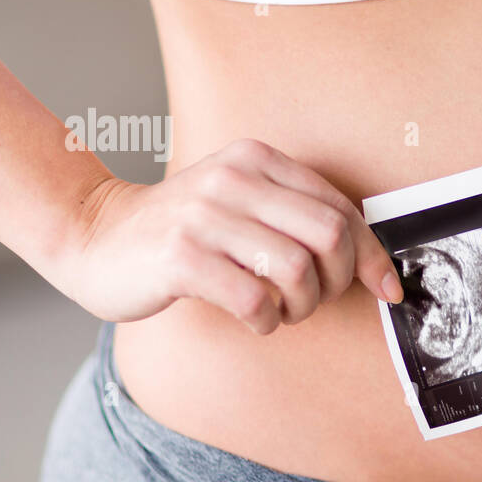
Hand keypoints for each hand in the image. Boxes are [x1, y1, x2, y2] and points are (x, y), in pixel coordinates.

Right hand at [64, 139, 402, 332]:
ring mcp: (204, 215)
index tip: (387, 288)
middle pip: (330, 236)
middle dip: (338, 281)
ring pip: (297, 270)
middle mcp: (233, 179)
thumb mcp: (242, 205)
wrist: (95, 235)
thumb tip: (374, 265)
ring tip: (279, 311)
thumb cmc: (184, 231)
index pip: (341, 208)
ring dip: (301, 306)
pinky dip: (266, 321)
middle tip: (314, 300)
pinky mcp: (180, 256)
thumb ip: (300, 221)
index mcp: (257, 160)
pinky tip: (253, 319)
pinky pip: (254, 299)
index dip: (372, 255)